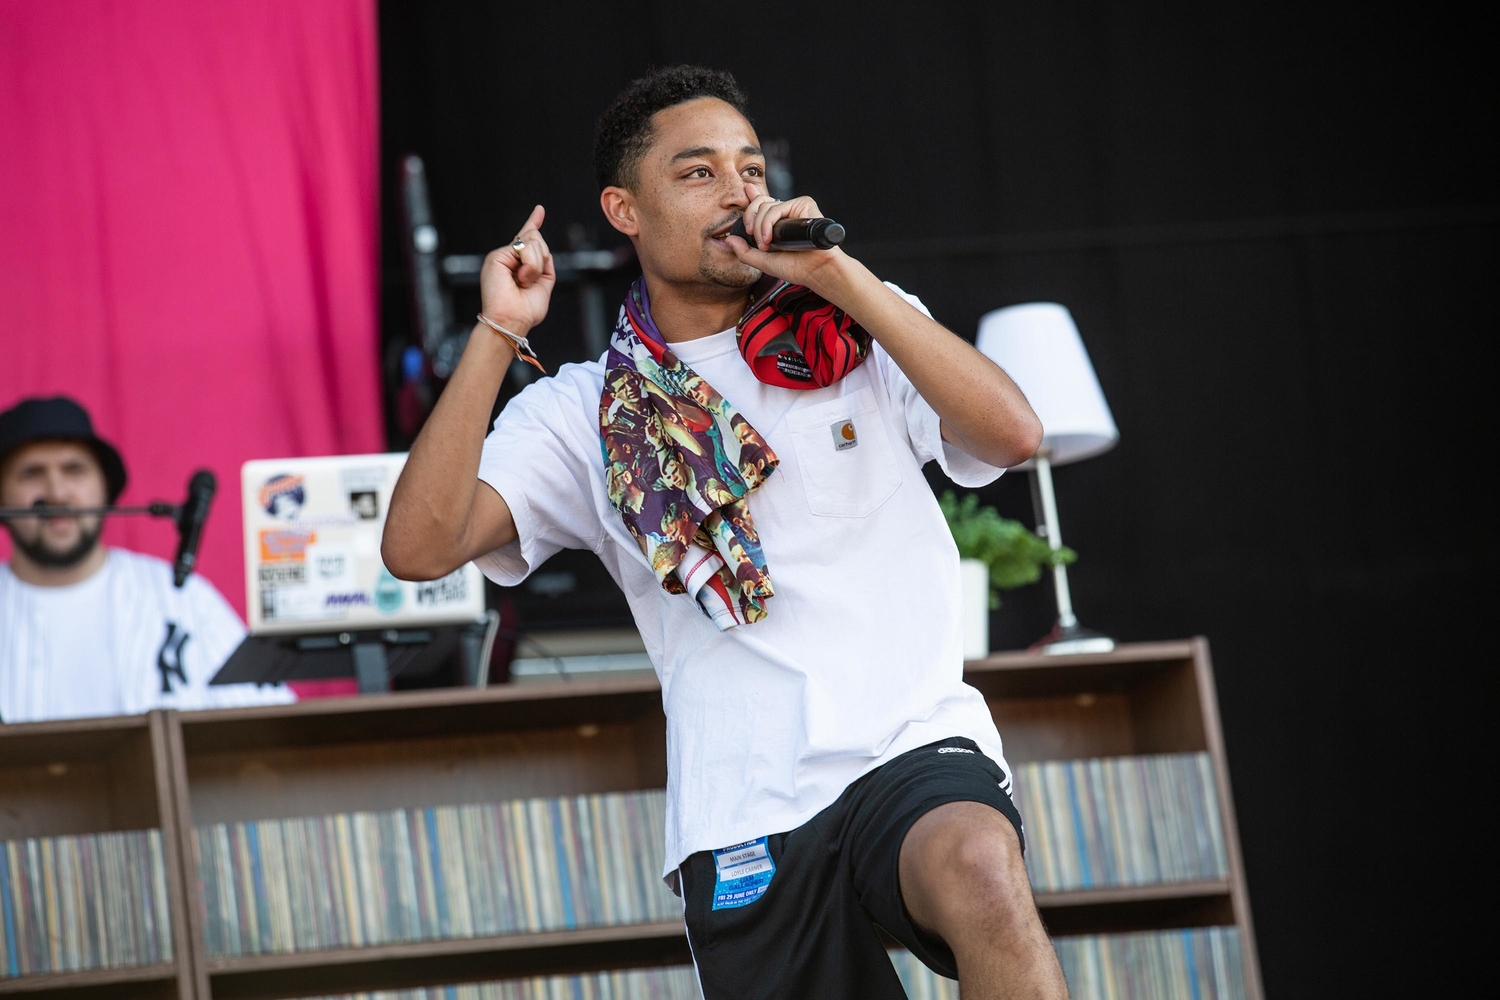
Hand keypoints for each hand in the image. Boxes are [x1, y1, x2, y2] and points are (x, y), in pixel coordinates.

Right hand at [480, 205, 555, 332]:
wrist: (511, 321)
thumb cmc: (525, 310)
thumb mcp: (543, 284)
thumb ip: (544, 265)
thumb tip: (544, 249)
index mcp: (519, 264)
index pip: (527, 239)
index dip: (533, 223)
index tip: (539, 210)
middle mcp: (509, 257)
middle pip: (537, 239)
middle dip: (541, 259)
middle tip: (529, 281)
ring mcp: (502, 256)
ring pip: (534, 242)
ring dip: (536, 265)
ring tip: (524, 282)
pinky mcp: (496, 256)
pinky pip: (524, 248)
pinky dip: (530, 265)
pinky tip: (521, 279)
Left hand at [725, 184, 848, 296]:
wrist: (815, 270)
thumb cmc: (795, 267)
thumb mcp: (763, 262)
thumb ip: (744, 252)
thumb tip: (729, 239)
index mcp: (778, 223)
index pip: (762, 205)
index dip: (752, 197)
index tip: (746, 190)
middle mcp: (786, 214)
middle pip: (759, 203)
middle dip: (750, 220)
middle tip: (752, 237)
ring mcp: (794, 208)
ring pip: (765, 206)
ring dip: (759, 227)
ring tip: (765, 245)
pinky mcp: (803, 204)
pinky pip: (777, 207)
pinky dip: (768, 223)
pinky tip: (770, 238)